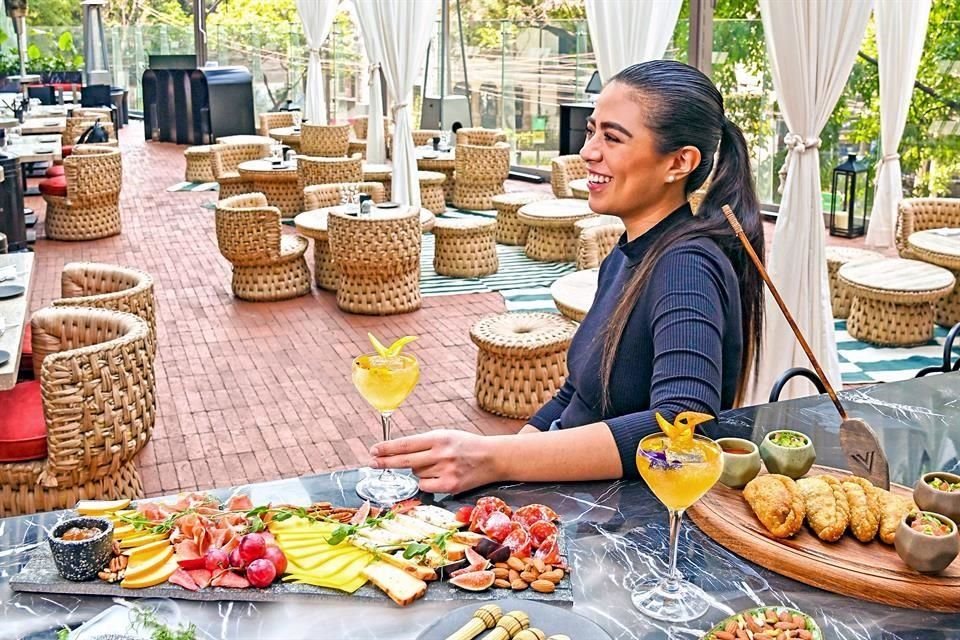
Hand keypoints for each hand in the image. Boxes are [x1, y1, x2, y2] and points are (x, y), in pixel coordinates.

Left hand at [369, 430, 500, 494]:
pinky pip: (425, 486)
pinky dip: (427, 482)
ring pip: (416, 474)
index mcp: (438, 438)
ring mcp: (445, 471)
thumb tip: (398, 453)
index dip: (388, 448)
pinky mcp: (450, 485)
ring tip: (438, 464)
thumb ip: (424, 444)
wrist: (493, 457)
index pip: (406, 444)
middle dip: (385, 462)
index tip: (374, 450)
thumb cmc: (466, 445)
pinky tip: (439, 475)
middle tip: (371, 462)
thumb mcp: (445, 436)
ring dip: (419, 471)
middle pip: (405, 460)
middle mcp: (441, 454)